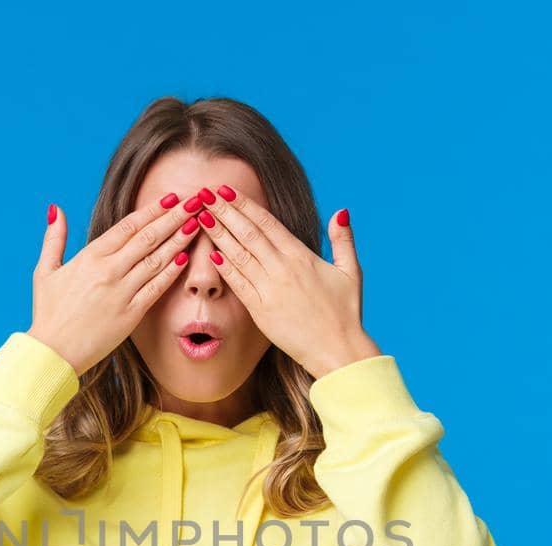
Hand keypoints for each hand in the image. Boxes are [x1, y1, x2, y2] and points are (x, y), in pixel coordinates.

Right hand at [28, 196, 200, 374]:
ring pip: (157, 259)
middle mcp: (108, 270)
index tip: (172, 197)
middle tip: (195, 201)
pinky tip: (186, 258)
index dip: (153, 209)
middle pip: (148, 237)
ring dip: (179, 239)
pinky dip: (172, 272)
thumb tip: (56, 210)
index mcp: (90, 256)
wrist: (53, 352)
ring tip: (197, 223)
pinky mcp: (131, 314)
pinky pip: (156, 288)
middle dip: (174, 217)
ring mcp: (121, 292)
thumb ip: (54, 239)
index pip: (128, 225)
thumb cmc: (48, 313)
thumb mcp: (44, 271)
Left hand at [197, 189, 381, 377]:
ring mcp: (269, 289)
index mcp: (301, 256)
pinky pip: (238, 284)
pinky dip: (224, 268)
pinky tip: (209, 254)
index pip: (267, 222)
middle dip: (223, 211)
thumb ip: (344, 240)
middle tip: (204, 194)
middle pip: (247, 233)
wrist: (338, 350)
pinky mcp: (260, 311)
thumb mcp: (351, 272)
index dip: (244, 204)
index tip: (226, 190)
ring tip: (200, 216)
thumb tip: (340, 211)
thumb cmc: (346, 313)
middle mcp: (282, 269)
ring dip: (218, 234)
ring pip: (238, 255)